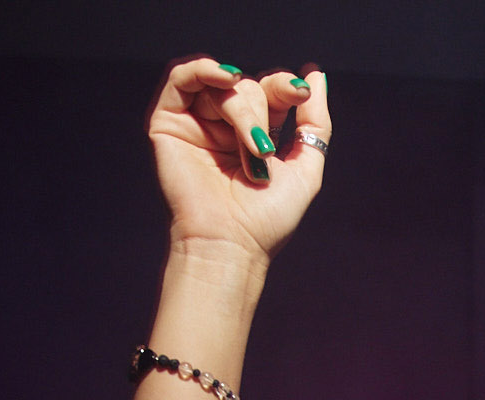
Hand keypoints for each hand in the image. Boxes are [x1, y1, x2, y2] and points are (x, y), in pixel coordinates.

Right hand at [149, 59, 330, 264]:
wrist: (230, 244)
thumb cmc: (266, 220)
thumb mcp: (305, 169)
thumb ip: (315, 123)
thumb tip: (316, 75)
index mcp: (254, 135)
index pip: (270, 91)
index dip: (285, 86)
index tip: (301, 94)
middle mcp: (224, 127)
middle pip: (248, 88)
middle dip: (261, 113)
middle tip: (264, 152)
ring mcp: (197, 124)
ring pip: (222, 86)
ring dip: (241, 110)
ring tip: (250, 147)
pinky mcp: (169, 123)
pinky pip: (182, 77)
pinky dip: (204, 69)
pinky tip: (224, 77)